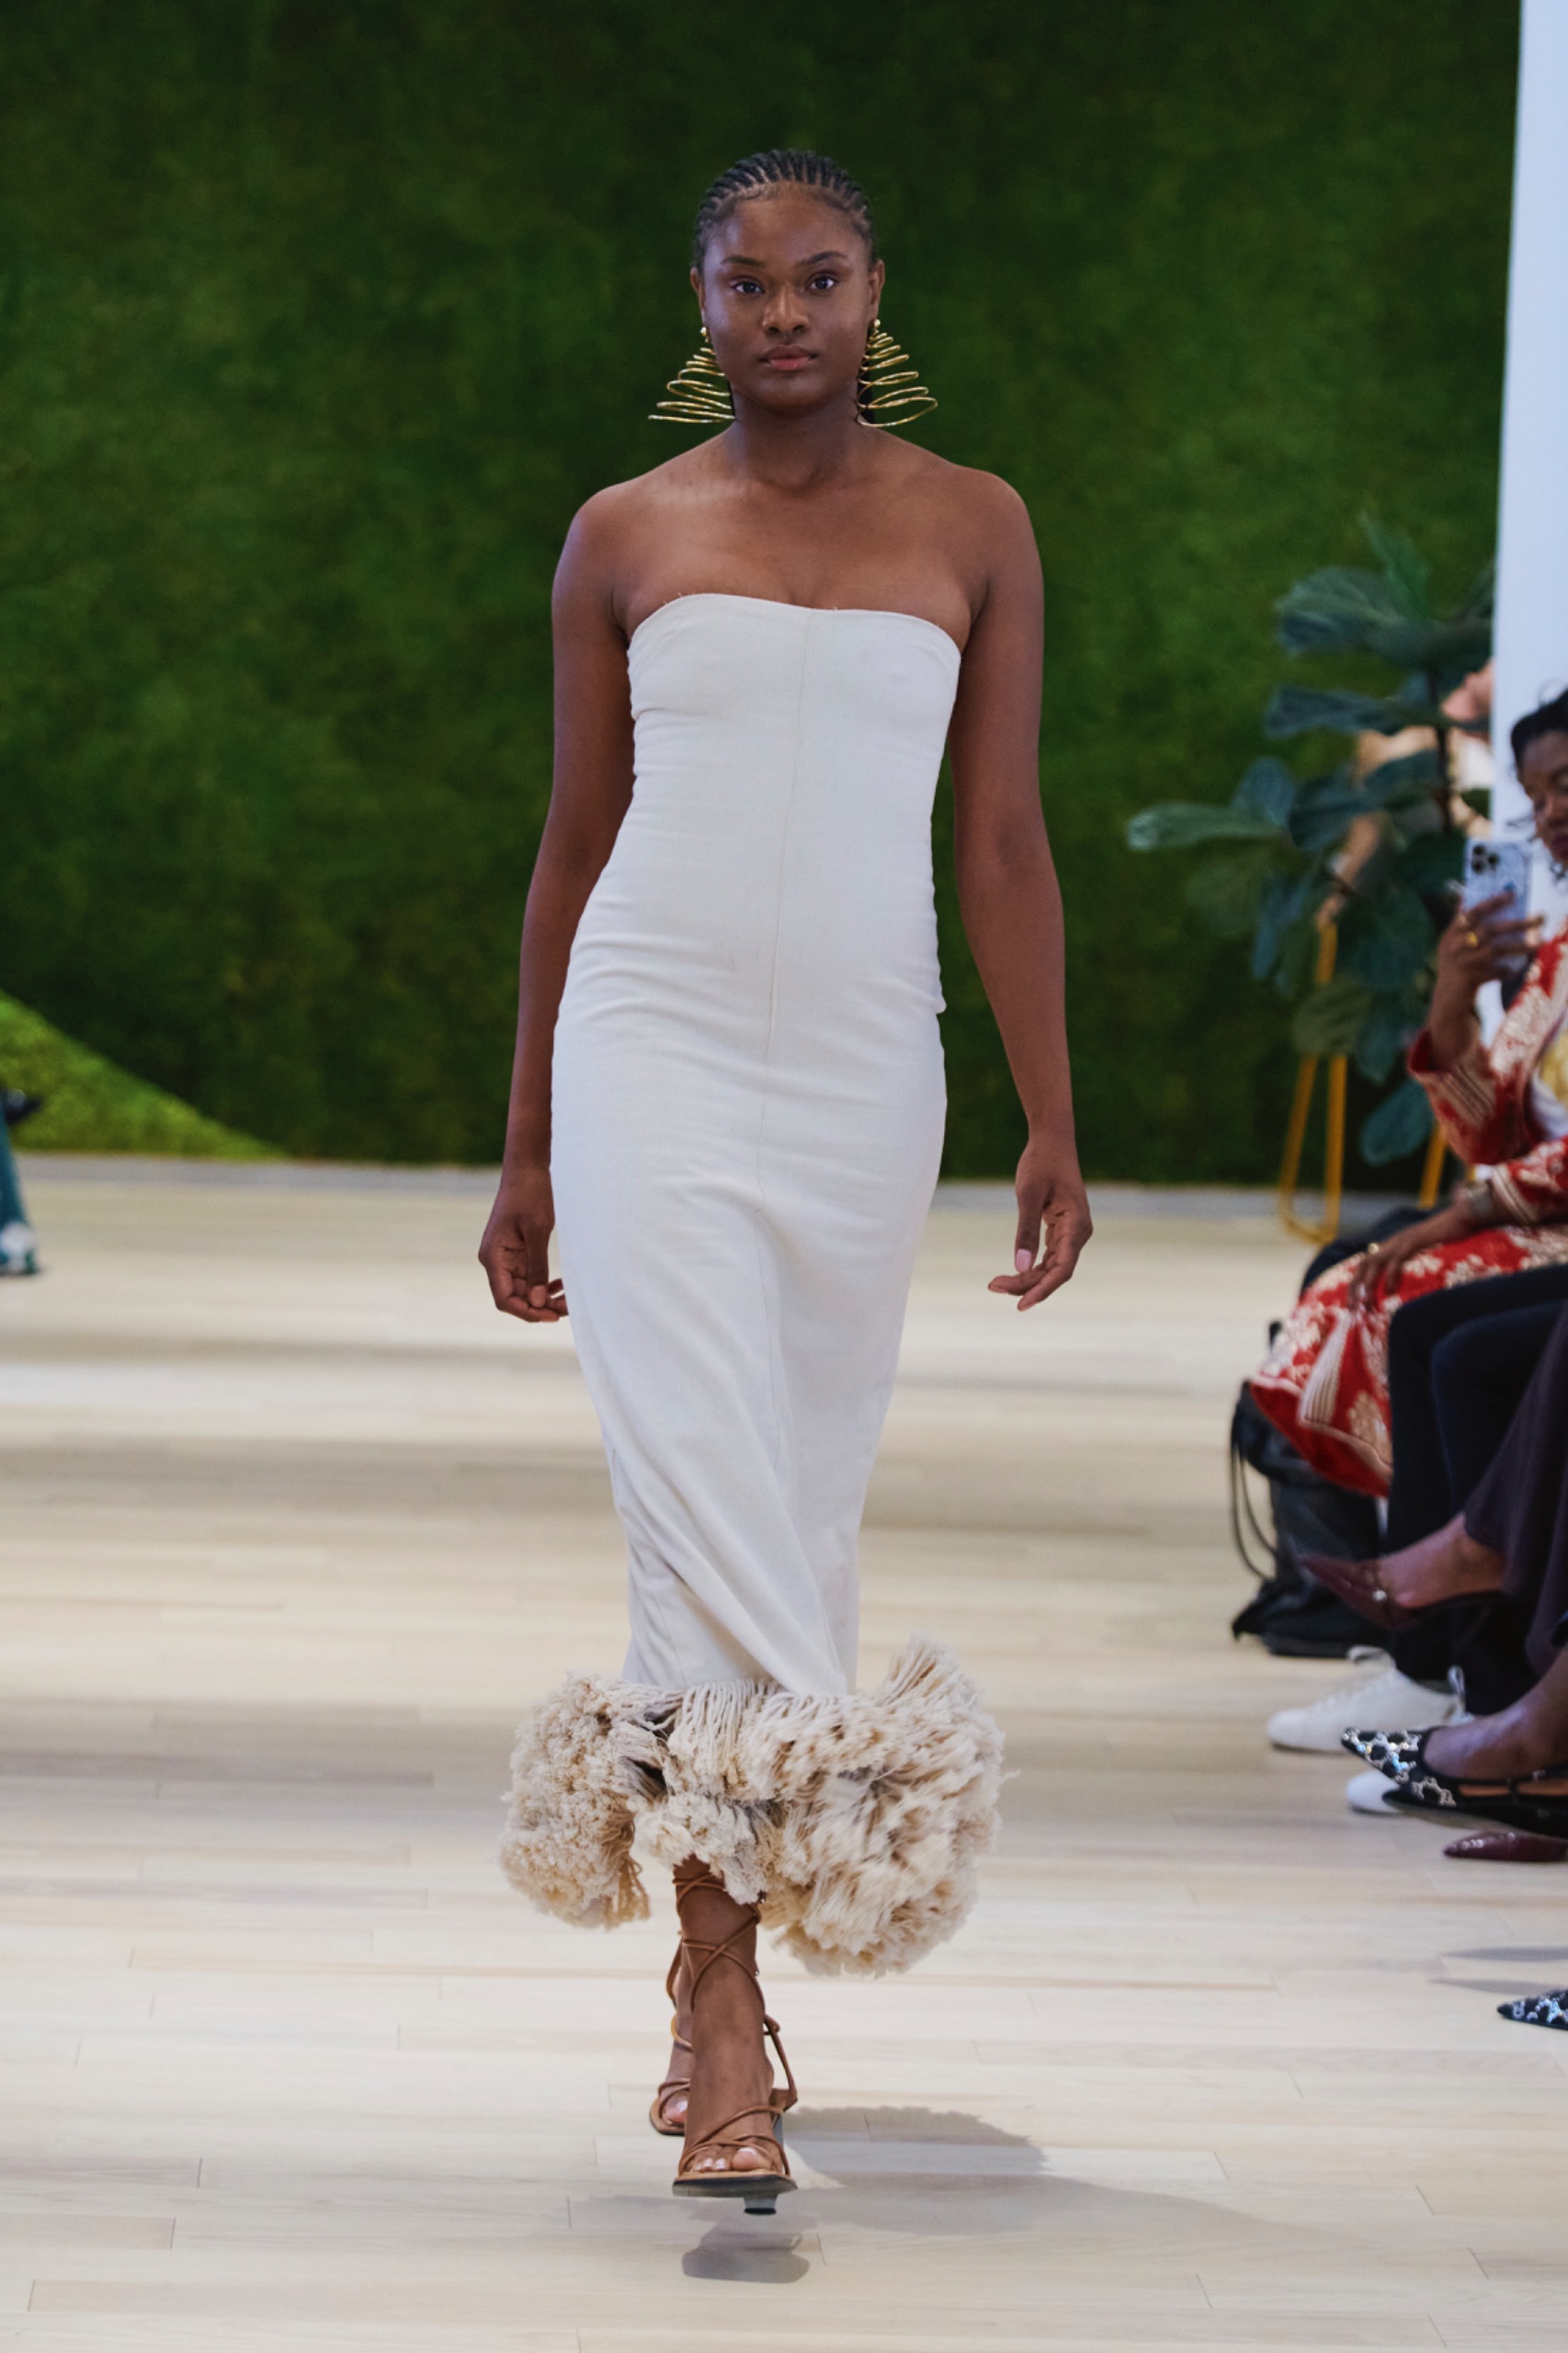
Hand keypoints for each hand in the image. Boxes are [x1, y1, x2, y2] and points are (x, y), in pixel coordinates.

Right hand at [478, 1164, 566, 1321]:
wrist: (529, 1168)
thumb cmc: (530, 1194)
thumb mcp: (537, 1231)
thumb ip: (537, 1267)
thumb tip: (538, 1302)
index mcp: (493, 1257)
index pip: (505, 1299)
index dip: (528, 1312)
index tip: (553, 1316)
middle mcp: (496, 1260)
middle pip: (516, 1297)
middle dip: (541, 1306)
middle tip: (570, 1307)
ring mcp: (506, 1256)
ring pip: (524, 1289)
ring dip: (544, 1297)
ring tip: (569, 1298)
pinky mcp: (518, 1251)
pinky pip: (529, 1276)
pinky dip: (543, 1283)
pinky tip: (561, 1285)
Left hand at [988, 1137, 1092, 1310]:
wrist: (1051, 1141)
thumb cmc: (1041, 1163)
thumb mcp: (1028, 1195)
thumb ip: (1025, 1232)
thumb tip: (1020, 1267)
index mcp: (1077, 1225)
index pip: (1062, 1269)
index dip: (1042, 1290)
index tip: (1021, 1304)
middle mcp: (1079, 1233)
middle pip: (1055, 1272)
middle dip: (1026, 1285)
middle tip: (993, 1286)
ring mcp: (1072, 1233)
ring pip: (1050, 1268)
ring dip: (1026, 1279)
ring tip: (996, 1283)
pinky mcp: (1062, 1230)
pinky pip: (1048, 1257)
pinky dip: (1030, 1267)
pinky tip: (1011, 1274)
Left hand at [1344, 1201, 1473, 1306]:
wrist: (1460, 1216)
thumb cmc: (1445, 1237)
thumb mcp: (1424, 1254)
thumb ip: (1412, 1265)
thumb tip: (1407, 1286)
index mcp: (1392, 1246)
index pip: (1365, 1264)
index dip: (1356, 1282)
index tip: (1352, 1303)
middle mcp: (1392, 1243)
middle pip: (1363, 1264)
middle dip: (1355, 1287)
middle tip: (1353, 1308)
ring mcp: (1401, 1241)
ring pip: (1375, 1263)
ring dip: (1368, 1285)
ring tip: (1367, 1304)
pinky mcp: (1413, 1241)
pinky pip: (1396, 1260)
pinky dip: (1390, 1276)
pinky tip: (1390, 1291)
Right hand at [1436, 891, 1533, 986]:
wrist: (1446, 1000)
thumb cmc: (1455, 967)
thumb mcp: (1451, 944)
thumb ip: (1459, 923)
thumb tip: (1465, 894)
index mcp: (1451, 935)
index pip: (1472, 913)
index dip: (1492, 903)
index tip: (1512, 895)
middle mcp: (1455, 947)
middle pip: (1489, 931)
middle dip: (1516, 924)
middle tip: (1539, 918)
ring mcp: (1462, 964)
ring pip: (1495, 950)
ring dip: (1519, 947)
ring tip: (1539, 943)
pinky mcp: (1470, 980)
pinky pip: (1495, 972)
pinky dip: (1507, 970)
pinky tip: (1515, 969)